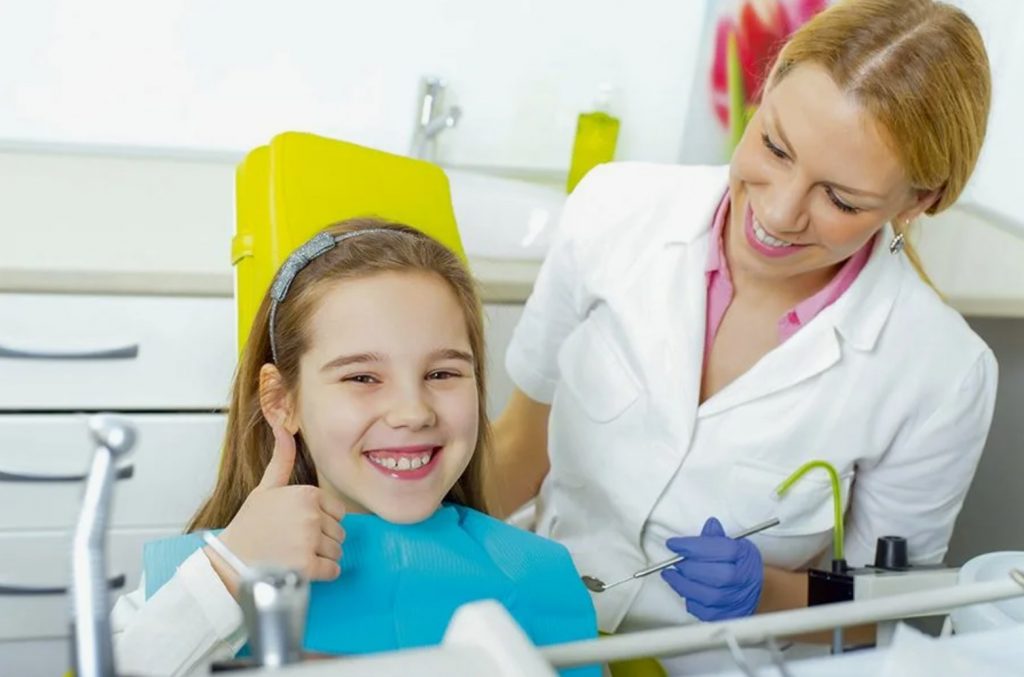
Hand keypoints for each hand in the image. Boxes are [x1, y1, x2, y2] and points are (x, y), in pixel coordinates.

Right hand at [207, 421, 346, 594]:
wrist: (229, 561)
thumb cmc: (249, 527)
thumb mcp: (265, 488)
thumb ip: (282, 459)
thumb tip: (283, 426)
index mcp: (306, 494)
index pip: (338, 512)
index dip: (321, 523)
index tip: (300, 528)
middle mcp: (311, 515)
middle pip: (338, 533)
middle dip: (322, 542)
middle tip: (294, 544)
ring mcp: (309, 541)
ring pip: (337, 552)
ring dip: (321, 558)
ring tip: (295, 556)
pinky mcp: (307, 566)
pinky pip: (333, 570)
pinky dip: (323, 574)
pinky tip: (302, 570)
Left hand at [660, 517, 763, 621]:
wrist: (756, 590)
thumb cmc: (741, 564)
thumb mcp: (734, 544)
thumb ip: (717, 537)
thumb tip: (710, 525)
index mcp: (743, 556)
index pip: (718, 549)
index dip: (691, 546)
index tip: (673, 544)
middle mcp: (742, 579)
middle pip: (714, 575)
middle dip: (687, 567)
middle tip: (673, 562)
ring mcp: (736, 600)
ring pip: (707, 596)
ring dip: (683, 585)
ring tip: (671, 575)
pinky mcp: (727, 617)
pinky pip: (704, 612)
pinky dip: (690, 600)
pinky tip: (685, 590)